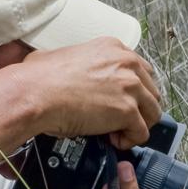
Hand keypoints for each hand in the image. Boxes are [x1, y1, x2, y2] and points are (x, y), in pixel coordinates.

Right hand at [16, 38, 161, 149]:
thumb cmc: (39, 77)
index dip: (132, 91)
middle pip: (151, 91)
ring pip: (153, 113)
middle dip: (139, 109)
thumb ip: (84, 63)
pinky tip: (112, 140)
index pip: (141, 71)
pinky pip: (142, 133)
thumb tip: (74, 75)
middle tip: (119, 120)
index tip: (120, 102)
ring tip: (116, 132)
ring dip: (137, 125)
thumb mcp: (65, 55)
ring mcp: (130, 86)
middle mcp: (126, 63)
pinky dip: (130, 141)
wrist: (34, 93)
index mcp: (113, 48)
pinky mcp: (127, 109)